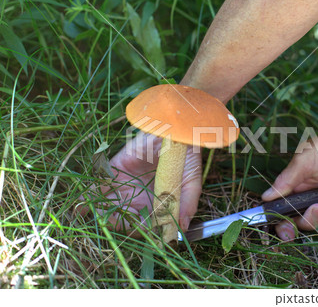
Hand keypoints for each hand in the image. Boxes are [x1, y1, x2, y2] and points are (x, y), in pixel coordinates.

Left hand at [77, 132, 201, 237]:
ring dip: (103, 215)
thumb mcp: (191, 182)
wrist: (175, 131)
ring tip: (101, 216)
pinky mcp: (113, 172)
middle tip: (118, 222)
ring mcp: (125, 188)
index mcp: (157, 208)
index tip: (141, 228)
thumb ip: (188, 203)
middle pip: (125, 222)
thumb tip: (183, 228)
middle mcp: (140, 202)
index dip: (142, 230)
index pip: (147, 227)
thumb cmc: (185, 159)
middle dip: (120, 225)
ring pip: (109, 209)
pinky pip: (97, 187)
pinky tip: (80, 205)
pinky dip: (86, 198)